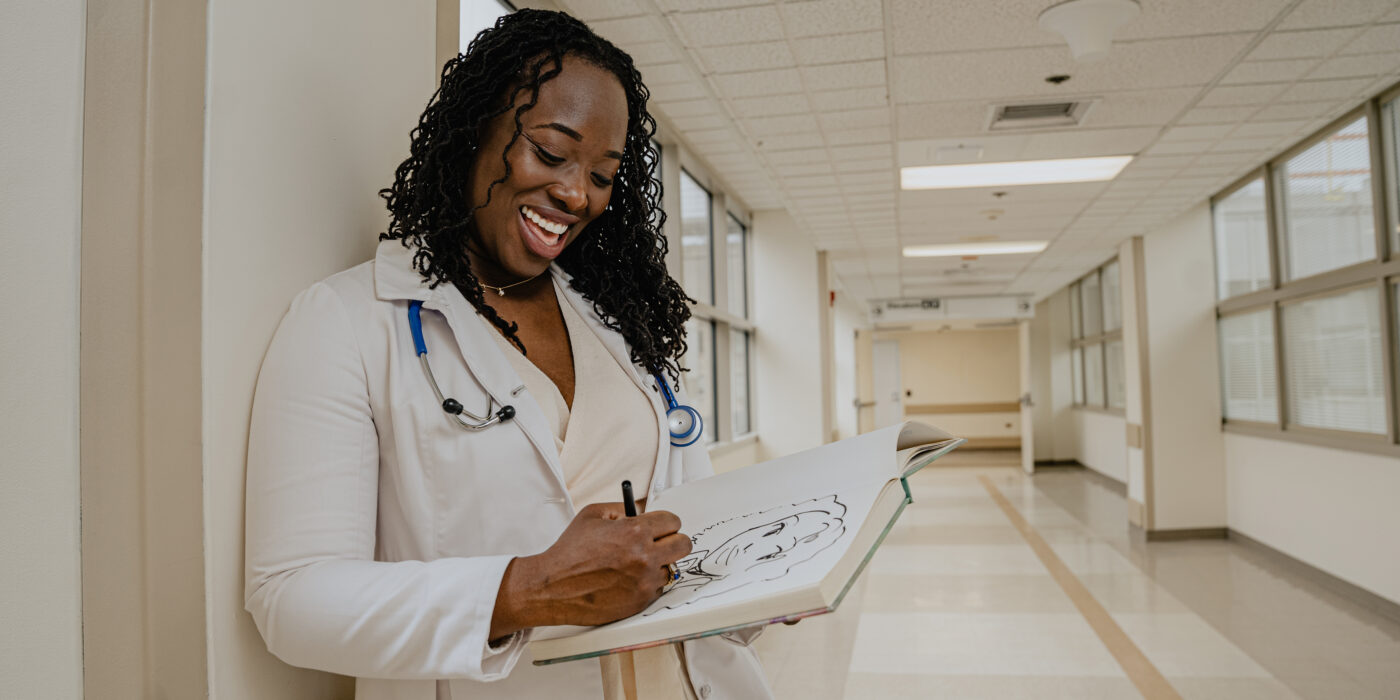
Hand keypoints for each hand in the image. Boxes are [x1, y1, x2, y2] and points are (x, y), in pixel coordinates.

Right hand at [490, 503, 690, 637]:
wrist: (553, 587)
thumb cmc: (570, 551)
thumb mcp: (592, 515)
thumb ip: (622, 508)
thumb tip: (644, 509)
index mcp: (635, 531)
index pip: (673, 521)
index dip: (665, 522)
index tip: (661, 526)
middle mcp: (644, 556)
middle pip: (684, 545)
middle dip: (672, 541)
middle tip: (660, 543)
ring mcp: (644, 581)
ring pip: (672, 567)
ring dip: (659, 564)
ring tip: (637, 563)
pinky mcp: (641, 601)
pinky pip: (659, 587)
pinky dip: (648, 582)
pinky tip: (628, 579)